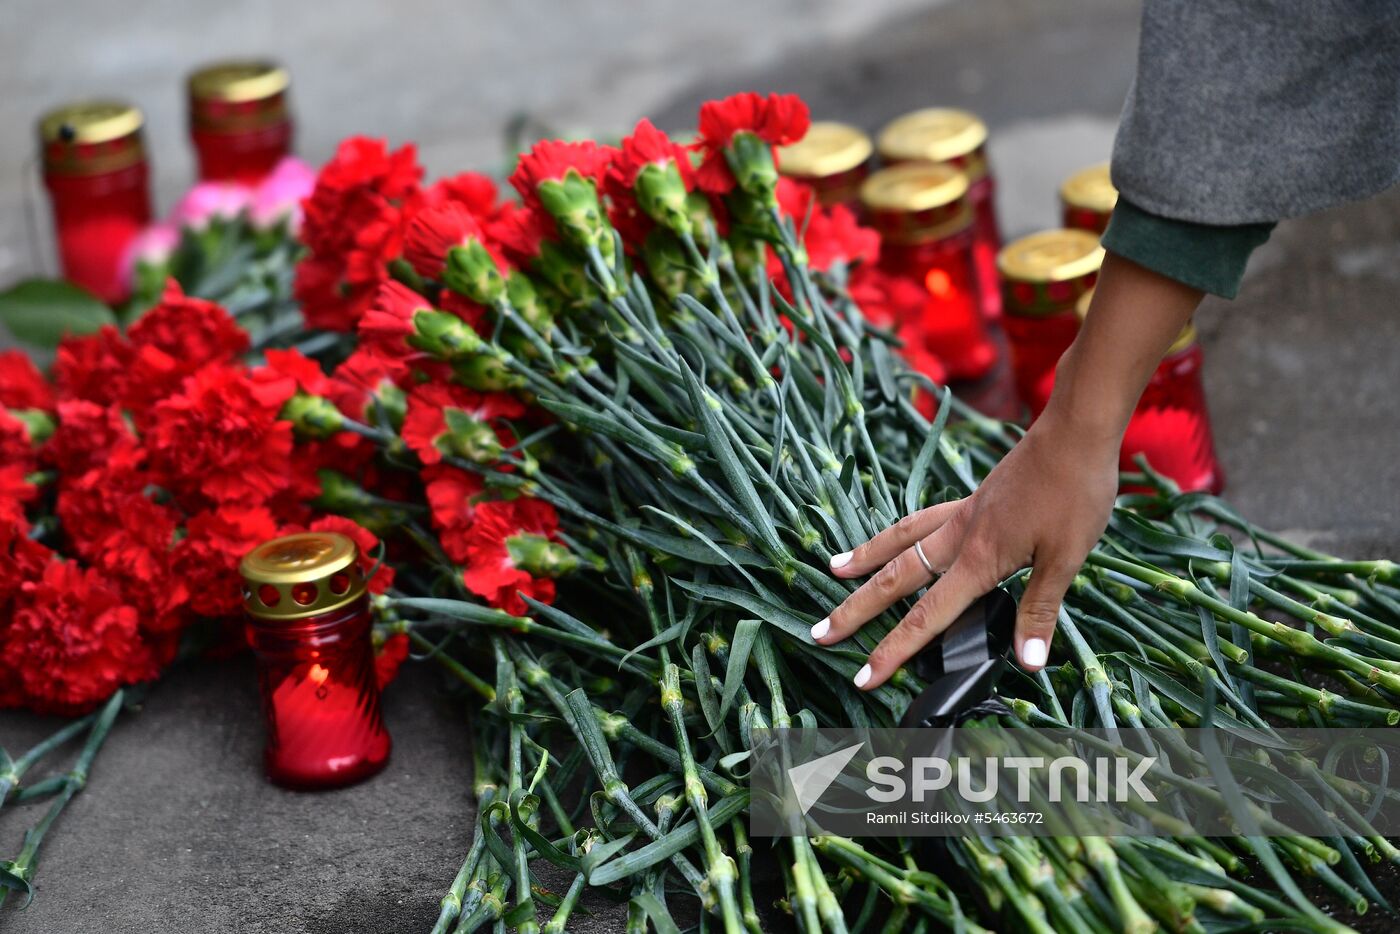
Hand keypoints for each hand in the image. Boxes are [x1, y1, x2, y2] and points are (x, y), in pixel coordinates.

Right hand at [811, 409, 1119, 689]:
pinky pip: (919, 521)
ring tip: (833, 570)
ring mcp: (961, 514)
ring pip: (899, 541)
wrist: (1074, 431)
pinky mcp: (972, 499)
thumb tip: (1027, 664)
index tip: (864, 677)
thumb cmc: (1075, 492)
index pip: (925, 617)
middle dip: (854, 610)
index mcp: (978, 559)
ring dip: (864, 560)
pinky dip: (896, 534)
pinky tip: (894, 537)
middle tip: (818, 631)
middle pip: (894, 580)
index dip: (893, 650)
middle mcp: (958, 537)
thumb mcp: (1067, 557)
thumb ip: (1039, 609)